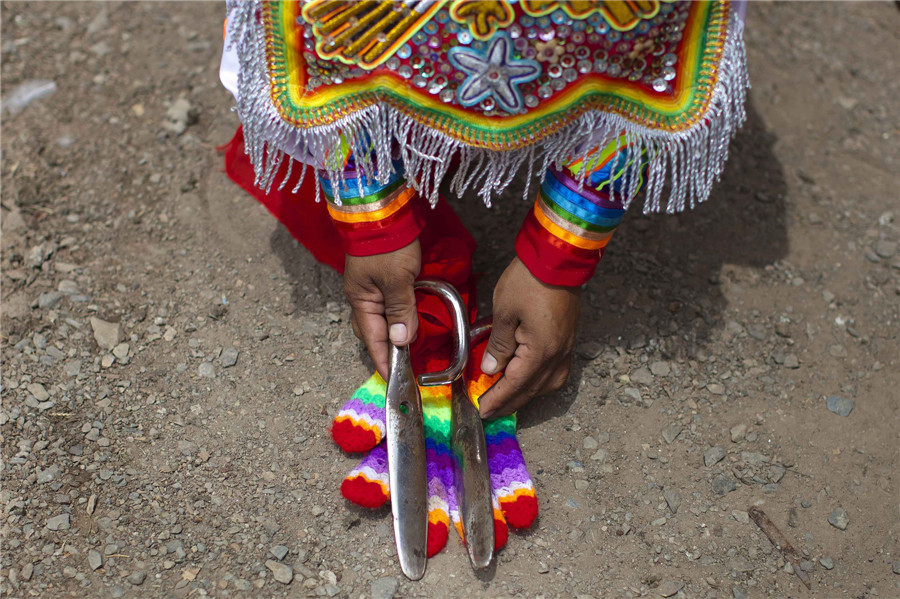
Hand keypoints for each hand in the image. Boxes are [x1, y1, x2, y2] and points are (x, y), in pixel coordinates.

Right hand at [344, 240, 420, 377]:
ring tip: (408, 348)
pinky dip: (397, 316)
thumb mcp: (398, 279)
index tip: (393, 379)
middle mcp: (361, 296)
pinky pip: (387, 304)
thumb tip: (400, 341)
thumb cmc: (388, 244)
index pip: (372, 339)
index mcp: (360, 299)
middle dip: (386, 349)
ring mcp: (370, 286)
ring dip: (393, 333)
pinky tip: (408, 320)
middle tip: (404, 364)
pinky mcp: (380, 276)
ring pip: (380, 318)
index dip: (383, 359)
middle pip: (373, 331)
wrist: (381, 210)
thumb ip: (400, 310)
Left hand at [478, 257, 580, 417]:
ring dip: (527, 394)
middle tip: (490, 411)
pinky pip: (556, 371)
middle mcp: (558, 355)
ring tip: (507, 397)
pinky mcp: (568, 339)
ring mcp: (567, 348)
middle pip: (532, 390)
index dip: (498, 399)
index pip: (516, 385)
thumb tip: (490, 369)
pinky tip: (528, 379)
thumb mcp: (504, 312)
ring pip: (548, 384)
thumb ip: (498, 345)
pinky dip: (540, 381)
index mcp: (541, 351)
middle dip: (510, 403)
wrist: (558, 258)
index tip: (482, 410)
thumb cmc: (528, 281)